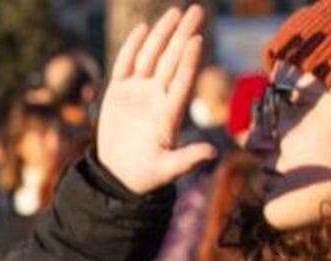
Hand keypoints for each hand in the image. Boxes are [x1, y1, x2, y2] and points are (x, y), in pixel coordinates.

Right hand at [96, 4, 216, 194]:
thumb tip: (212, 154)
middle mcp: (156, 97)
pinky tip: (144, 28)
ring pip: (152, 56)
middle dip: (183, 35)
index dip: (188, 61)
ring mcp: (138, 92)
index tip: (196, 39)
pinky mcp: (118, 92)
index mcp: (169, 113)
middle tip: (197, 10)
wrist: (119, 174)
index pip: (181, 81)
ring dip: (163, 34)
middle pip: (172, 60)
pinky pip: (126, 64)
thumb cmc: (145, 175)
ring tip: (175, 12)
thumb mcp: (165, 170)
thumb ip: (186, 160)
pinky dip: (133, 46)